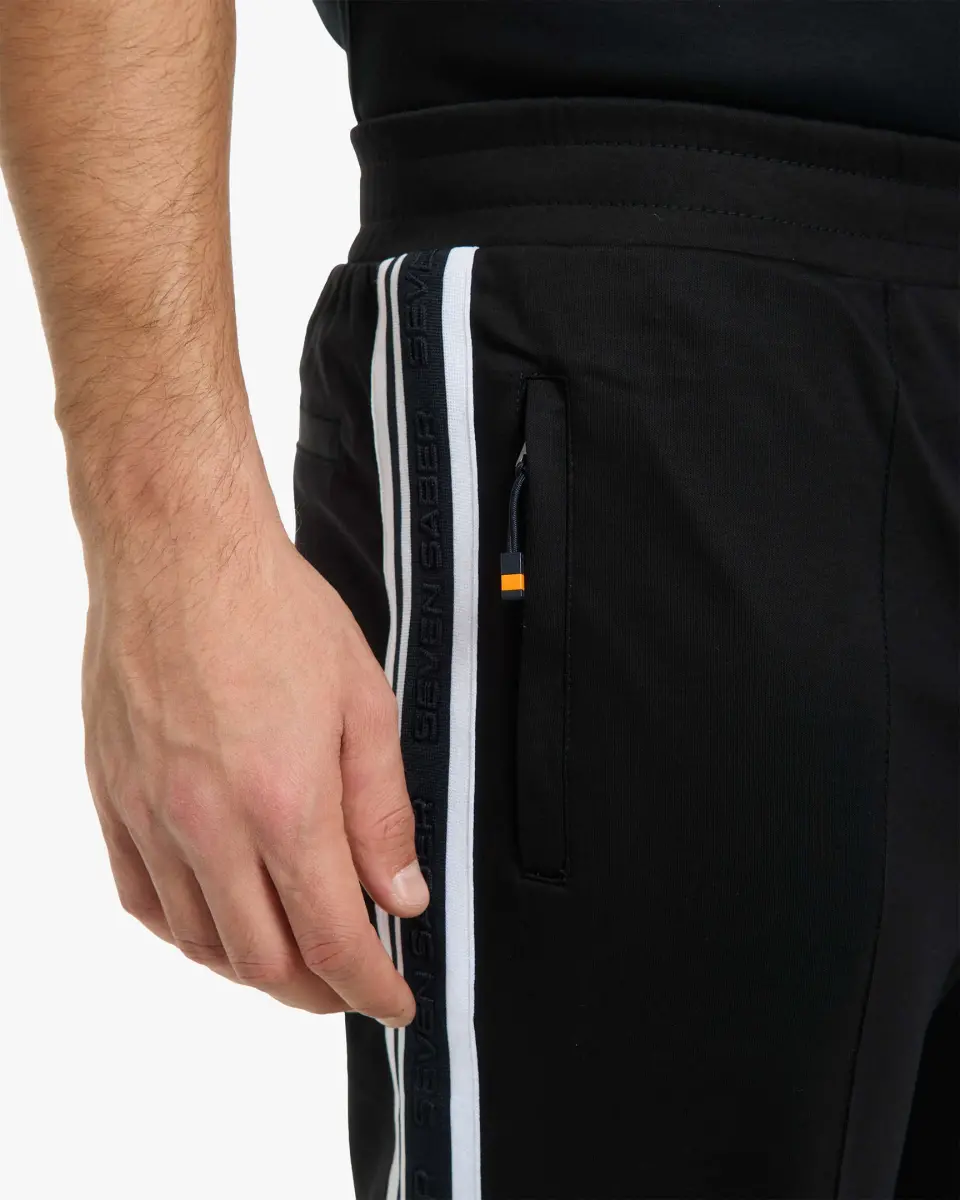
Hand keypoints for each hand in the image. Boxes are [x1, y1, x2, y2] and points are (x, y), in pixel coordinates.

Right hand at [80, 487, 425, 1023]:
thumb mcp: (363, 704)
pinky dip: (185, 930)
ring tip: (291, 958)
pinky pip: (141, 897)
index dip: (371, 988)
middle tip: (350, 982)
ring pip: (200, 941)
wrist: (179, 552)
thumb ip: (383, 812)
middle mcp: (210, 825)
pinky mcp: (112, 795)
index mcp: (286, 804)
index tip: (393, 1002)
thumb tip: (400, 895)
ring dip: (253, 968)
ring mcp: (152, 815)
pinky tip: (213, 920)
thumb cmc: (273, 611)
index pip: (335, 938)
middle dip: (318, 990)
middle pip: (265, 960)